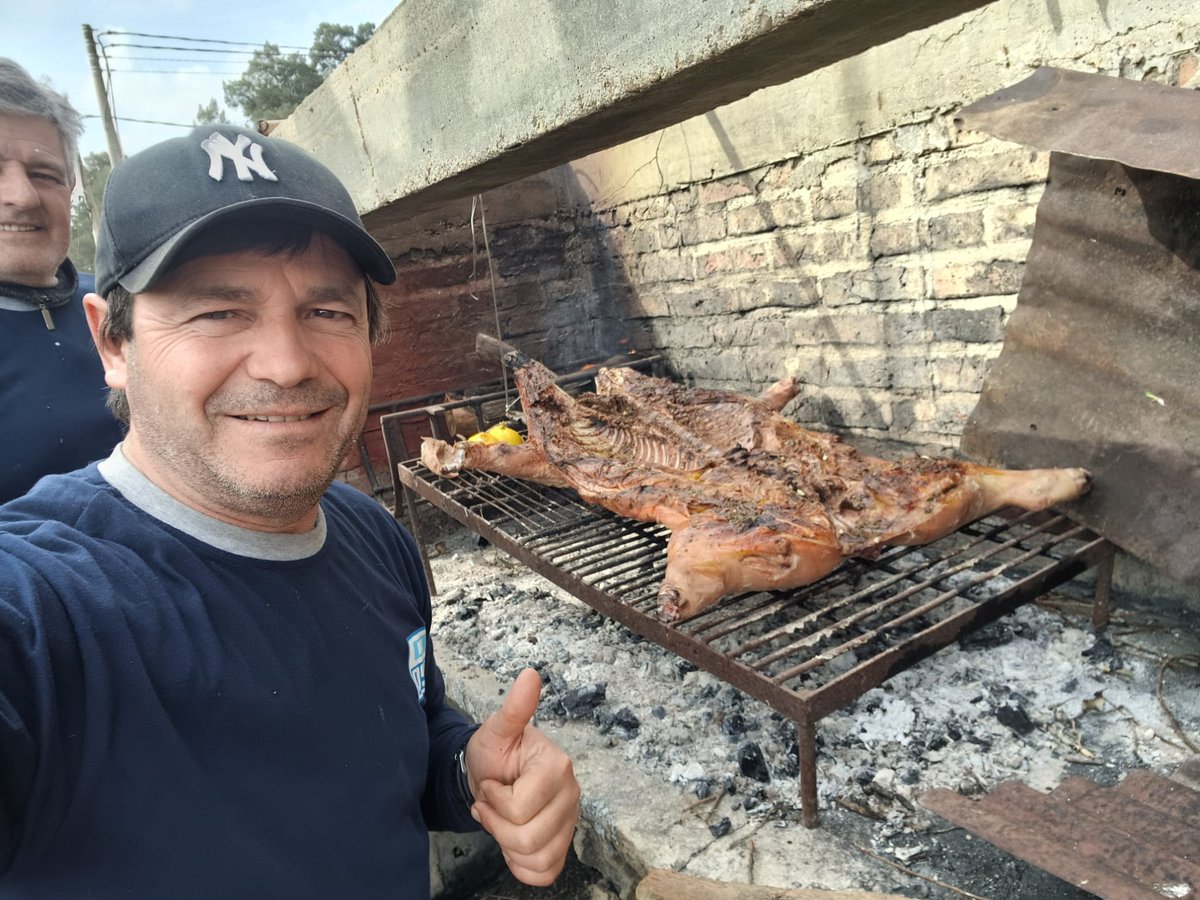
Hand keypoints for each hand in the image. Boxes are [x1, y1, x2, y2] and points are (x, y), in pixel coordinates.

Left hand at [464, 668, 580, 884]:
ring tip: (502, 819)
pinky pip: (544, 874)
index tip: (491, 783)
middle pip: (528, 839)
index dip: (494, 801)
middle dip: (497, 824)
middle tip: (491, 803)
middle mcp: (571, 794)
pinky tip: (513, 841)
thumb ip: (514, 708)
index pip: (520, 808)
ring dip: (507, 845)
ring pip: (536, 859)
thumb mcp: (495, 731)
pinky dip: (522, 865)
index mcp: (557, 767)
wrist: (490, 775)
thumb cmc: (493, 753)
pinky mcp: (564, 844)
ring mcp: (570, 822)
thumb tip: (530, 674)